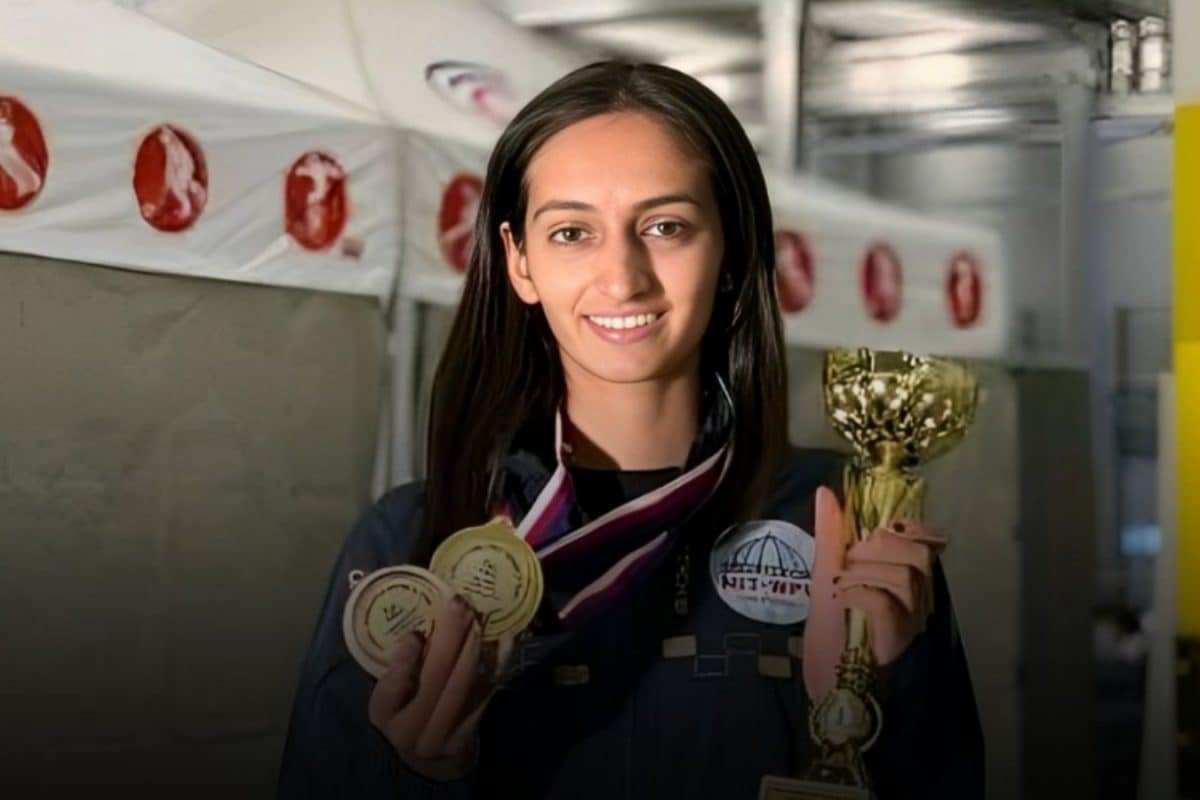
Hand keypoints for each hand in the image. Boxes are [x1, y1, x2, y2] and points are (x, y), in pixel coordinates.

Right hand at [367, 595, 512, 780]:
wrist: (425, 760)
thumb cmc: (402, 712)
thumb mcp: (387, 694)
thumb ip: (398, 667)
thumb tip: (419, 631)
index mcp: (383, 713)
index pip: (393, 686)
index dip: (406, 659)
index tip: (416, 632)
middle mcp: (410, 730)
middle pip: (434, 680)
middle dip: (448, 637)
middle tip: (458, 603)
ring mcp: (443, 735)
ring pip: (462, 686)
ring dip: (473, 646)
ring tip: (478, 615)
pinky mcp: (469, 732)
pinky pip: (486, 692)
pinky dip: (498, 662)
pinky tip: (505, 637)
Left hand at [802, 487, 945, 700]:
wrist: (827, 683)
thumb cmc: (831, 632)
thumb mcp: (825, 575)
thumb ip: (831, 534)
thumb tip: (826, 492)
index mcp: (903, 583)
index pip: (926, 544)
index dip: (913, 527)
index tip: (890, 524)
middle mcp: (916, 602)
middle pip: (918, 556)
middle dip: (879, 547)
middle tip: (848, 562)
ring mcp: (910, 622)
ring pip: (904, 577)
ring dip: (865, 572)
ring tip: (841, 586)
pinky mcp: (895, 640)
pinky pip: (885, 602)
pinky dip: (860, 592)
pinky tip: (842, 599)